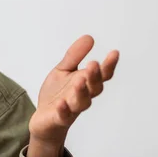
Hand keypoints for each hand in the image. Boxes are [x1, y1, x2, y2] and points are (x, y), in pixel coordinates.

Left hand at [28, 35, 118, 156]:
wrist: (43, 119)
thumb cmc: (56, 94)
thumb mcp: (63, 71)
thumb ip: (74, 56)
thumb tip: (89, 37)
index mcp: (85, 84)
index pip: (101, 75)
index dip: (109, 65)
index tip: (114, 52)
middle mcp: (82, 96)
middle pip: (94, 88)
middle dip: (95, 76)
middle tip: (94, 64)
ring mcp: (72, 108)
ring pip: (81, 102)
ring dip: (81, 92)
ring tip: (80, 81)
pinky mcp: (59, 118)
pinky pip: (63, 116)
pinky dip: (63, 110)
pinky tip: (61, 103)